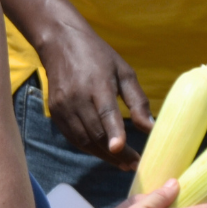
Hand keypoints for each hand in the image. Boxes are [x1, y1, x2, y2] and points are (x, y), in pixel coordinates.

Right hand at [37, 22, 152, 169]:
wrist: (60, 43)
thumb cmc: (98, 56)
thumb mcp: (123, 71)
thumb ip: (138, 100)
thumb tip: (151, 127)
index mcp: (97, 82)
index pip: (105, 111)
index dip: (113, 131)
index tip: (120, 148)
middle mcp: (77, 96)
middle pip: (96, 132)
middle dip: (116, 153)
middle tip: (134, 165)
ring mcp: (63, 106)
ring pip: (84, 140)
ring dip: (103, 155)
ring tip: (122, 163)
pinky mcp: (55, 113)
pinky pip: (73, 138)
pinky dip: (89, 148)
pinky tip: (103, 152)